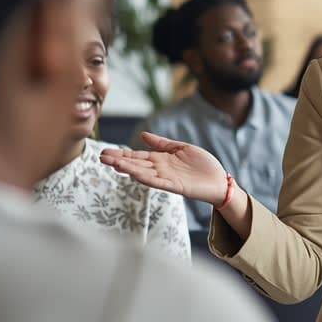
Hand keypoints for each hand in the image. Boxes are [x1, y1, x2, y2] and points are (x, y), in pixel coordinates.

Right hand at [100, 132, 228, 204]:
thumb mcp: (181, 148)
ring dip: (129, 169)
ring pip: (144, 174)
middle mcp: (161, 170)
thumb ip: (162, 143)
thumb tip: (142, 135)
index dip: (122, 154)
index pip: (137, 156)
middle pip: (136, 165)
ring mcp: (167, 179)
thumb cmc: (203, 165)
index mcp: (161, 160)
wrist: (220, 180)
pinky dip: (148, 179)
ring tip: (113, 164)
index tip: (105, 152)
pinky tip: (136, 175)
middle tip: (101, 157)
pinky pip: (160, 183)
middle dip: (119, 161)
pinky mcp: (177, 186)